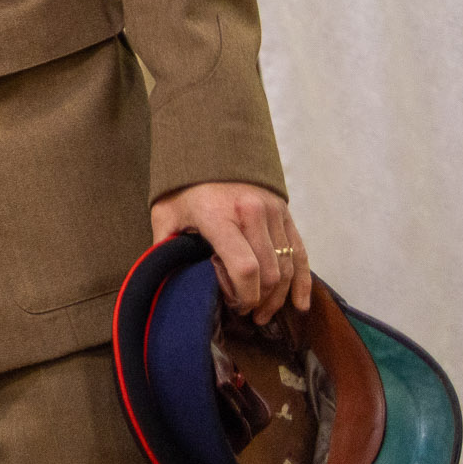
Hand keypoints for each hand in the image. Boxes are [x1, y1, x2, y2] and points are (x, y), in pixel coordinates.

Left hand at [153, 181, 311, 319]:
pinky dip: (301, 281)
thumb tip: (161, 278)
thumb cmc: (183, 187)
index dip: (244, 295)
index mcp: (219, 216)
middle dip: (260, 299)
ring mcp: (273, 212)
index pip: (244, 267)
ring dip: (279, 296)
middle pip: (269, 272)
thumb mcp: (165, 214)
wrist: (209, 150)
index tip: (235, 307)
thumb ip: (165, 246)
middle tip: (246, 313)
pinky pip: (301, 252)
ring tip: (264, 313)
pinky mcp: (285, 214)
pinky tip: (299, 304)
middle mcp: (251, 213)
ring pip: (286, 266)